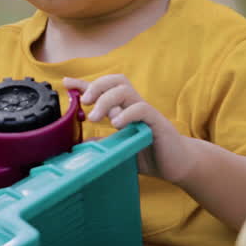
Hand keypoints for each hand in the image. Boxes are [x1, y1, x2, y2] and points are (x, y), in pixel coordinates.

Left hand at [62, 76, 192, 182]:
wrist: (178, 165)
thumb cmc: (150, 154)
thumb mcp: (121, 149)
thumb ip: (105, 143)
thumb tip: (83, 141)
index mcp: (125, 110)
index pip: (104, 90)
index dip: (85, 84)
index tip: (67, 83)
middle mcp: (134, 106)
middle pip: (116, 80)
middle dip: (97, 86)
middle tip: (85, 102)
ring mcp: (146, 112)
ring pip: (125, 90)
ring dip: (107, 100)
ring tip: (96, 117)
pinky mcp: (157, 122)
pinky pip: (141, 109)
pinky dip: (126, 114)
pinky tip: (117, 125)